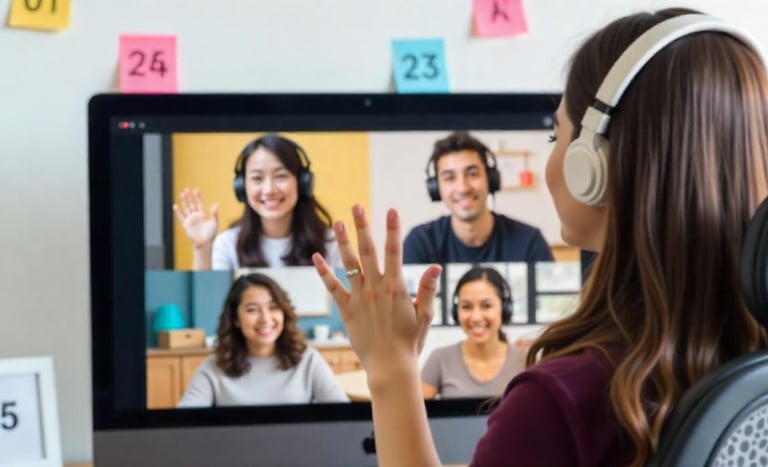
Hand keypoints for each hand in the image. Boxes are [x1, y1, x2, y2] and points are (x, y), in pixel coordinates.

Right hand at [172, 188, 218, 248]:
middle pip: (191, 204)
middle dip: (189, 196)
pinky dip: (178, 212)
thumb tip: (216, 204)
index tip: (196, 190)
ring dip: (184, 201)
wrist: (204, 243)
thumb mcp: (214, 222)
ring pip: (186, 208)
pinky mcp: (186, 224)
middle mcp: (195, 216)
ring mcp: (190, 219)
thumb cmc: (210, 234)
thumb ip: (214, 213)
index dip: (198, 197)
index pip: (199, 203)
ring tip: (182, 193)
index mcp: (202, 214)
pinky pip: (181, 217)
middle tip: (187, 189)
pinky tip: (175, 206)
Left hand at [312, 205, 441, 380]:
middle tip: (357, 206)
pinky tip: (316, 258)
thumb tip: (435, 267)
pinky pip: (333, 288)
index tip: (391, 210)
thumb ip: (428, 289)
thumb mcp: (424, 315)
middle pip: (368, 251)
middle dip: (363, 226)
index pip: (394, 252)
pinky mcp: (347, 310)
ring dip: (342, 242)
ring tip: (337, 222)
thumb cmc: (410, 342)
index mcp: (396, 287)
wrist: (390, 367)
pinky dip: (324, 273)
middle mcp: (376, 289)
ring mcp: (359, 298)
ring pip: (349, 264)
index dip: (393, 230)